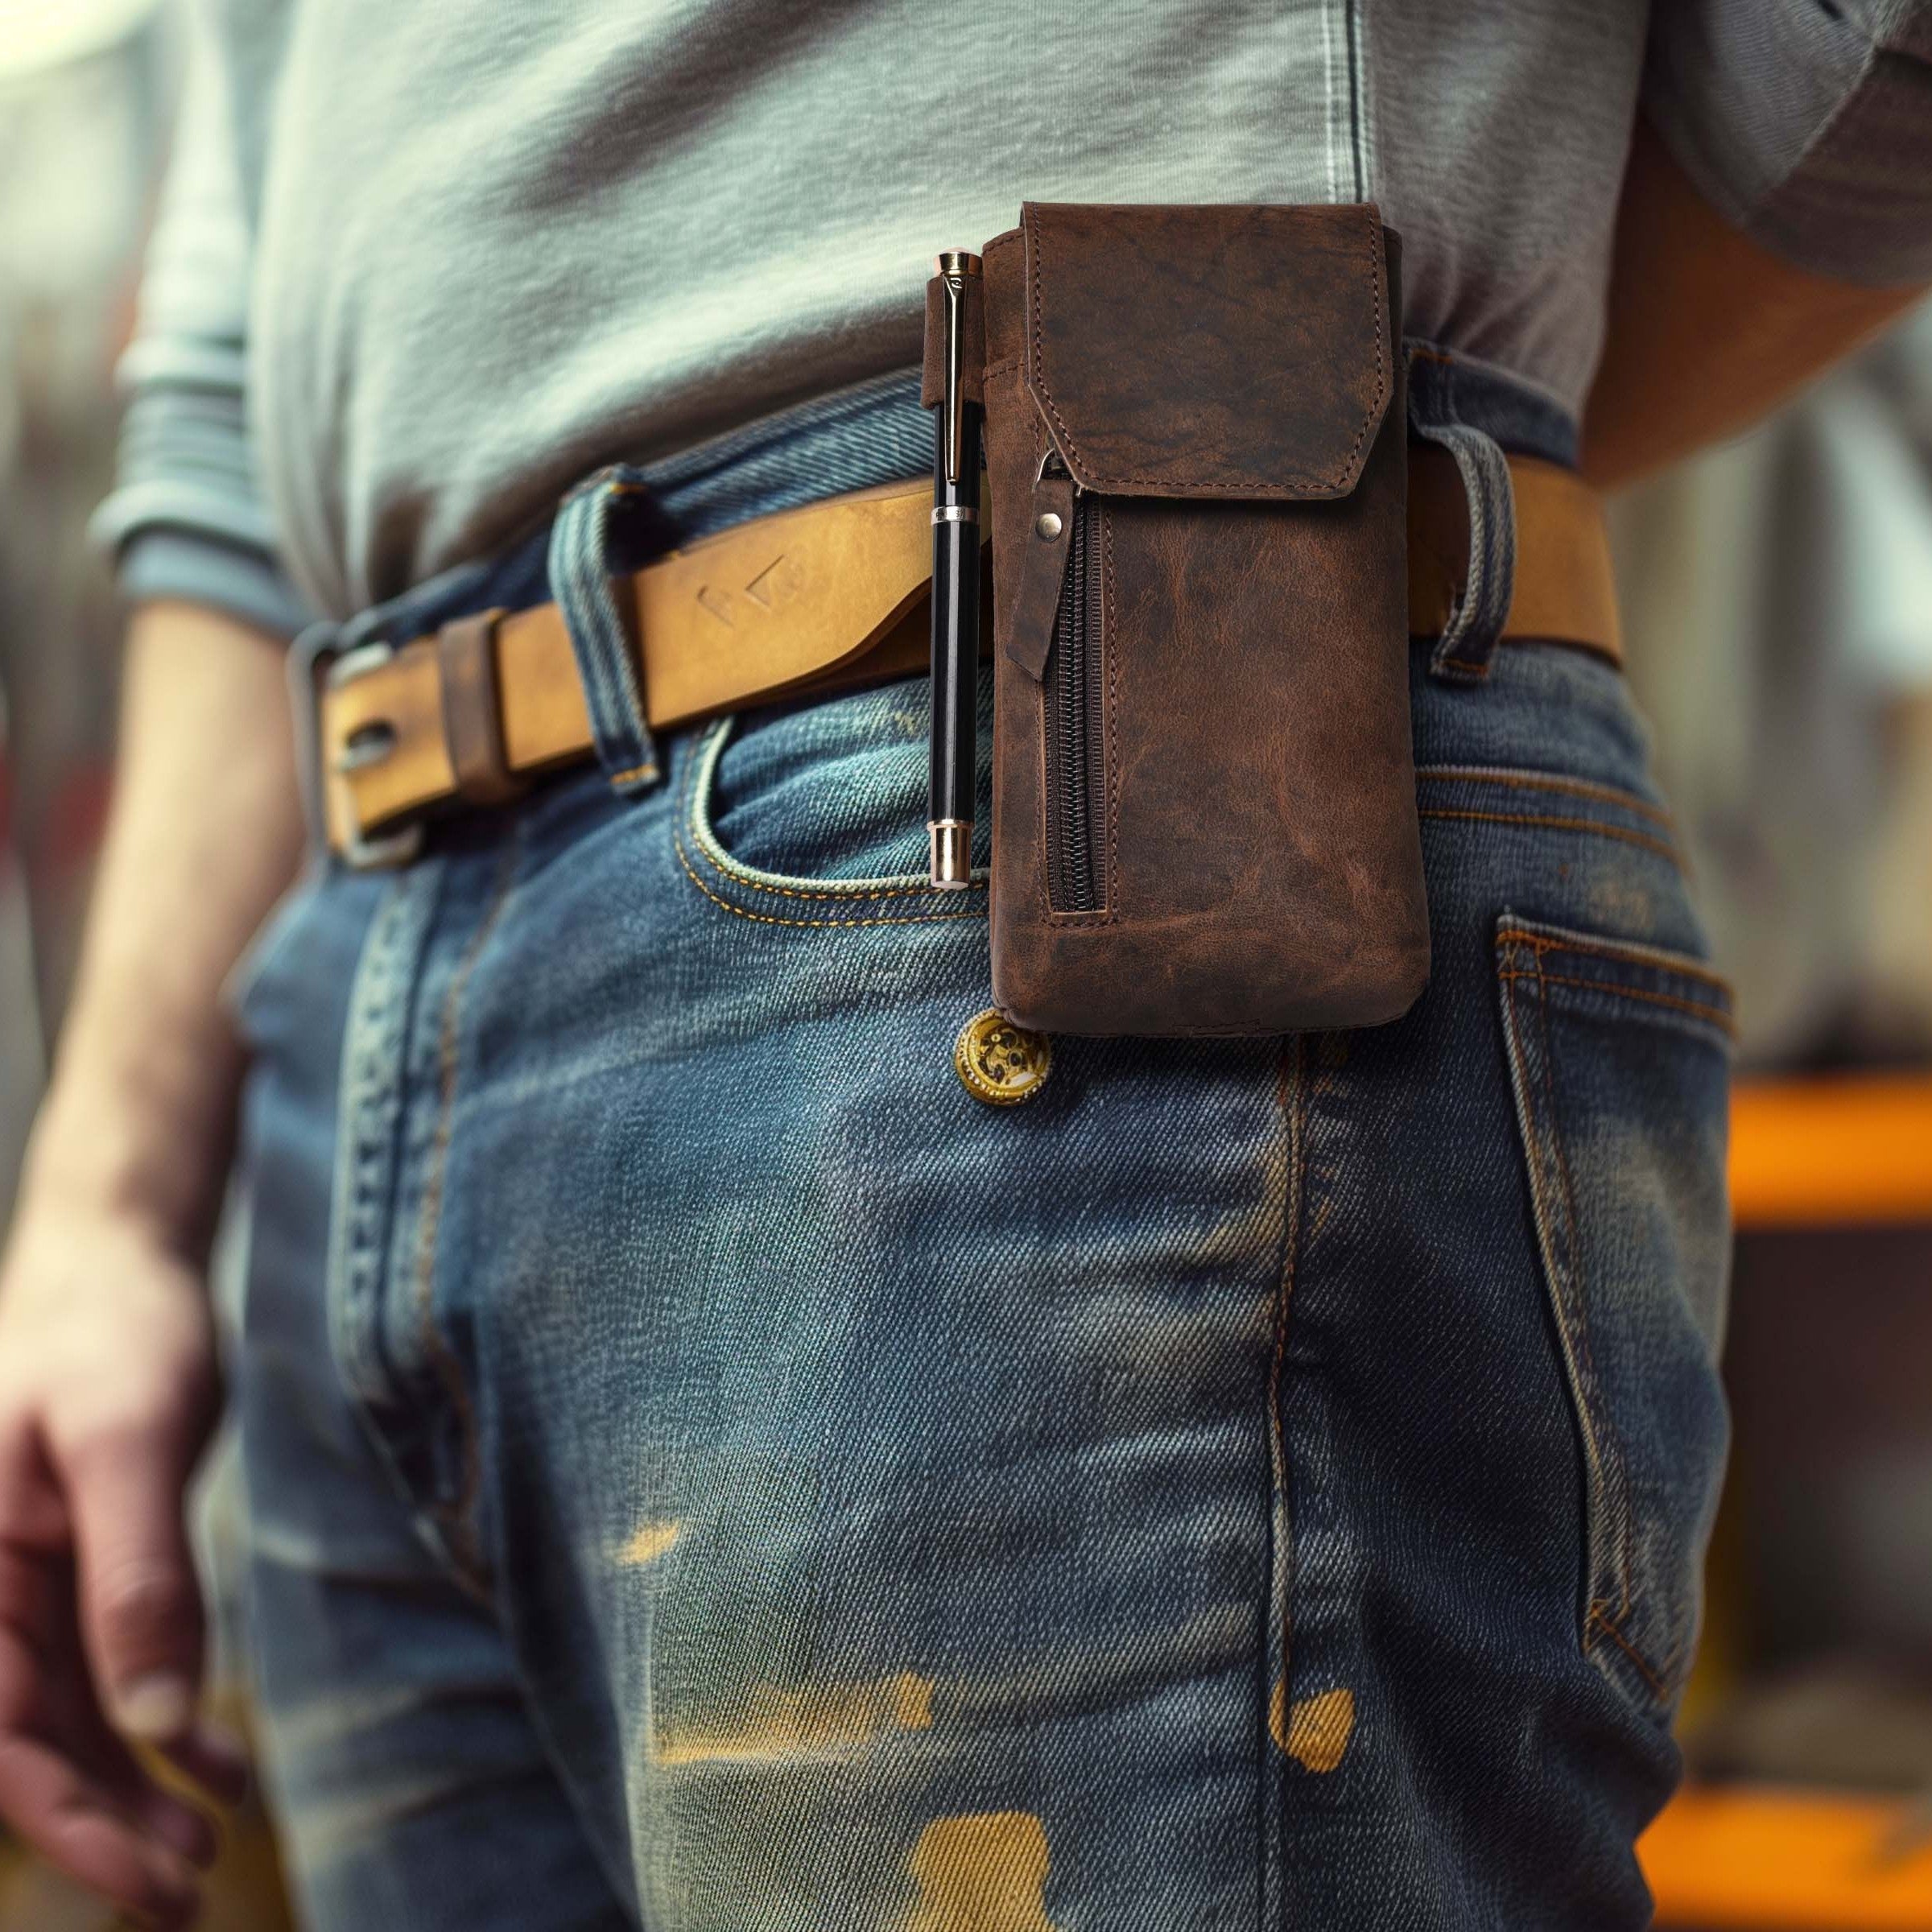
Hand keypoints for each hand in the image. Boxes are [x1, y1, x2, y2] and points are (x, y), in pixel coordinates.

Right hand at [0, 1192, 246, 1927]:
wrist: (120, 1263)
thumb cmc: (112, 1332)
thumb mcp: (127, 1442)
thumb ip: (136, 1575)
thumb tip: (156, 1717)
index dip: (66, 1820)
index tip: (145, 1879)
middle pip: (26, 1745)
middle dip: (102, 1829)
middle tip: (184, 1894)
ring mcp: (19, 1589)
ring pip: (66, 1722)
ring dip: (132, 1790)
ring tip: (210, 1847)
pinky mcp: (73, 1573)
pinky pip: (102, 1672)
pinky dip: (159, 1724)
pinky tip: (221, 1770)